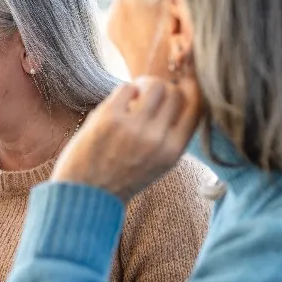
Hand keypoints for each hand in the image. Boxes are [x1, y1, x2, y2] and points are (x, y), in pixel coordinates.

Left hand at [53, 75, 202, 200]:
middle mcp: (157, 139)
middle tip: (149, 95)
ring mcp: (133, 127)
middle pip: (175, 93)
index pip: (197, 108)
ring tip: (135, 96)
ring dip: (145, 86)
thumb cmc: (120, 178)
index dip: (192, 90)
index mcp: (172, 152)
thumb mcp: (157, 164)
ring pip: (154, 86)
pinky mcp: (109, 118)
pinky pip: (126, 88)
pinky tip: (118, 104)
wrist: (84, 196)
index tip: (183, 85)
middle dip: (165, 88)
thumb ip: (170, 137)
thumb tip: (176, 95)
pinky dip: (125, 90)